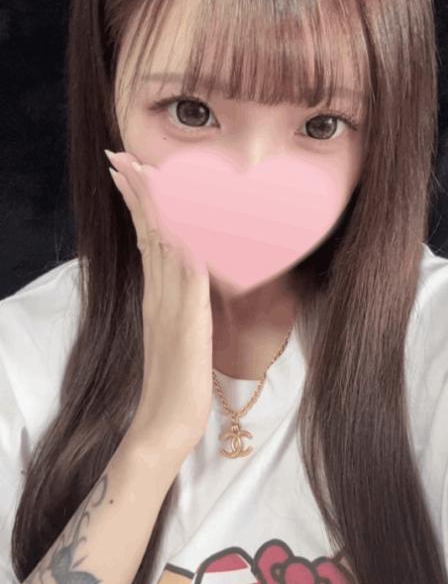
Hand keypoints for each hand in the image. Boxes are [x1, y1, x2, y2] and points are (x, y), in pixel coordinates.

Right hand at [106, 150, 213, 463]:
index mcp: (157, 296)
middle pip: (149, 231)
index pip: (147, 237)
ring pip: (165, 243)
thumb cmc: (176, 387)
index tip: (127, 172)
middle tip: (119, 157)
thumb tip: (187, 277)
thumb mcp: (180, 336)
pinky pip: (191, 272)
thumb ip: (180, 306)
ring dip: (157, 203)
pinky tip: (190, 217)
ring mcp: (171, 305)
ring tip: (143, 170)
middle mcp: (159, 295)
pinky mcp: (188, 320)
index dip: (139, 203)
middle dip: (137, 191)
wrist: (166, 426)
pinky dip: (190, 241)